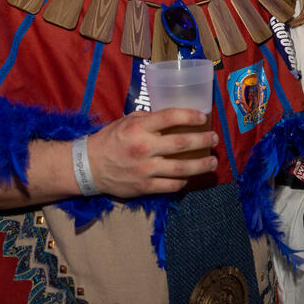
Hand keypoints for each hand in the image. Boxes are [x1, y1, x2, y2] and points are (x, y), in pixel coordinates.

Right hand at [87, 109, 218, 196]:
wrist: (89, 167)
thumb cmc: (109, 140)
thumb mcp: (126, 121)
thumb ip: (148, 119)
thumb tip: (172, 117)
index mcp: (139, 128)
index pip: (170, 117)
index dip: (190, 116)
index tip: (203, 117)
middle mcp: (144, 148)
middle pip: (182, 143)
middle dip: (203, 140)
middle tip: (214, 138)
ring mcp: (145, 169)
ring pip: (181, 168)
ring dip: (201, 165)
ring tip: (213, 162)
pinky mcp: (145, 187)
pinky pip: (171, 185)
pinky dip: (183, 181)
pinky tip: (190, 177)